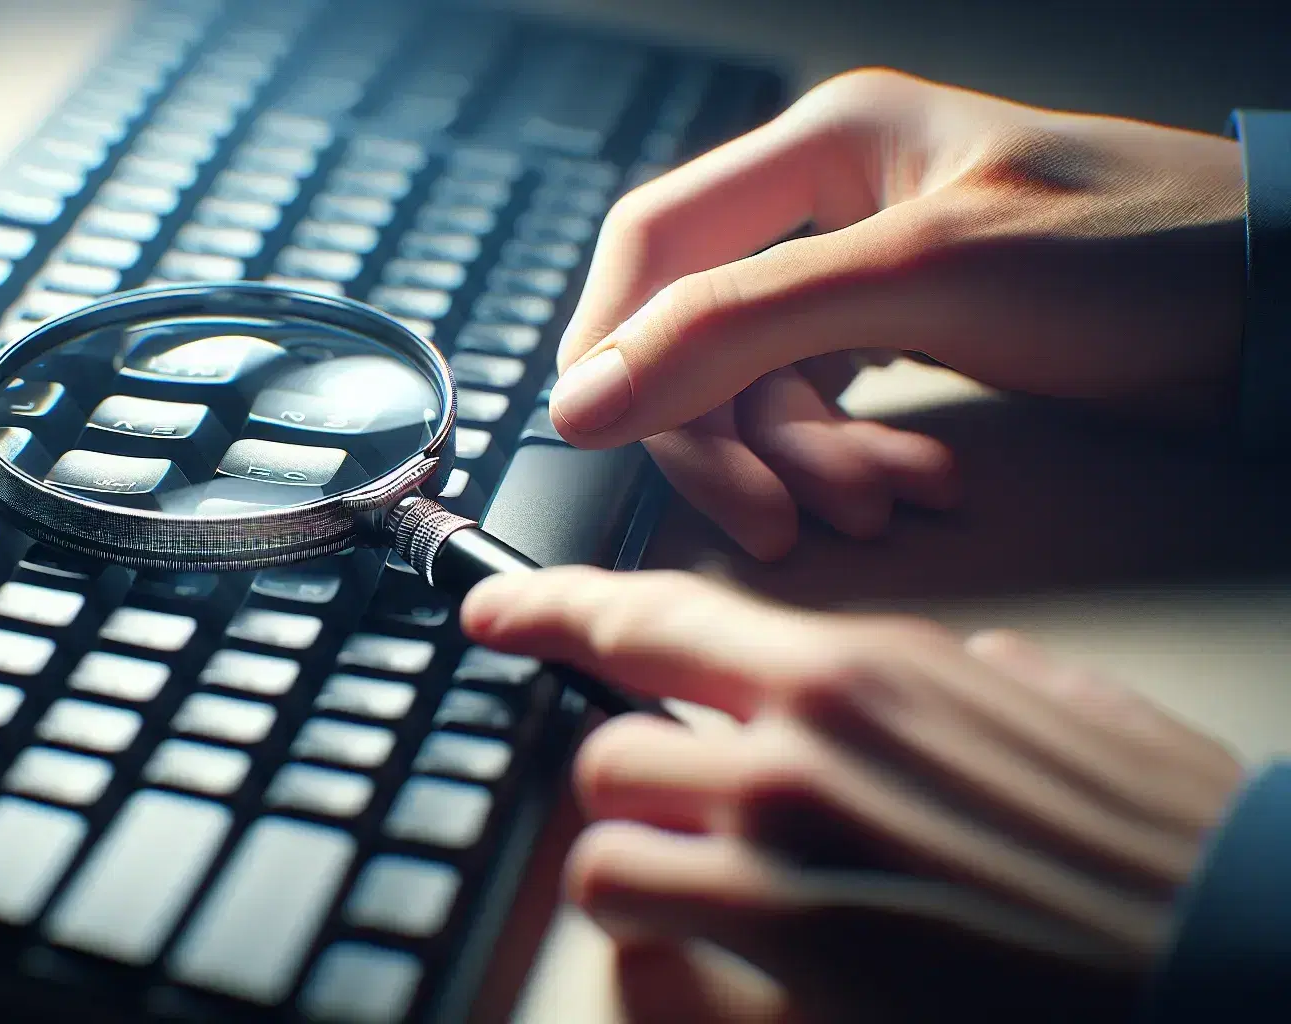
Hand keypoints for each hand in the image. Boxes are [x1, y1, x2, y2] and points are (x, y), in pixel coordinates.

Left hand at [459, 567, 1245, 1022]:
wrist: (1237, 949)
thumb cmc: (1165, 838)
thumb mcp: (1067, 708)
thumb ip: (974, 678)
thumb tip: (958, 671)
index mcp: (860, 672)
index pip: (656, 616)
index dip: (552, 610)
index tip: (491, 615)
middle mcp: (800, 757)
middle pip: (610, 750)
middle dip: (630, 788)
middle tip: (675, 818)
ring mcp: (785, 873)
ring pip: (605, 855)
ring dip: (635, 876)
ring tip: (697, 901)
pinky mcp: (795, 985)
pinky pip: (650, 972)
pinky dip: (662, 973)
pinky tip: (717, 972)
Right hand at [552, 68, 1244, 559]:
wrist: (1282, 317)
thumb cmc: (1143, 256)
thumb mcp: (922, 278)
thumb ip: (736, 328)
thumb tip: (589, 391)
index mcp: (821, 145)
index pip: (650, 242)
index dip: (611, 343)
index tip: (599, 438)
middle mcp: (829, 205)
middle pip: (698, 332)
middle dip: (730, 436)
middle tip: (770, 518)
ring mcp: (865, 273)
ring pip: (760, 388)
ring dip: (807, 465)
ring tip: (883, 506)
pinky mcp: (904, 334)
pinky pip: (823, 413)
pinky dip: (851, 463)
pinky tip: (915, 487)